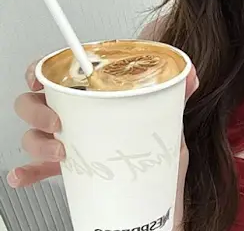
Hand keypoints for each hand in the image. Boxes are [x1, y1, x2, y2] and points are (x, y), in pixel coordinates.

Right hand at [9, 59, 198, 230]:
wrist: (155, 200)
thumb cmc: (158, 159)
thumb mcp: (169, 124)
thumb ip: (176, 98)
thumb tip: (190, 75)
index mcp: (96, 98)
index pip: (61, 75)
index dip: (43, 72)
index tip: (41, 78)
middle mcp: (77, 117)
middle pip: (37, 103)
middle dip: (38, 110)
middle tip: (57, 121)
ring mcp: (68, 143)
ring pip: (32, 134)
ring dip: (36, 141)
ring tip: (60, 150)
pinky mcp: (65, 171)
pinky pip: (36, 169)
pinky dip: (27, 171)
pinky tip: (26, 175)